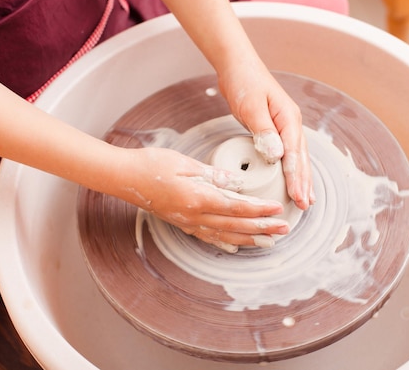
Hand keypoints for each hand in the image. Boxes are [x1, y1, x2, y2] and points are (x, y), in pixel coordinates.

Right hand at [117, 147, 289, 251]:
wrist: (124, 178)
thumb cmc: (151, 164)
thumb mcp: (185, 162)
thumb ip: (213, 174)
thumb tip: (237, 183)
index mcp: (198, 197)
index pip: (236, 207)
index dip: (259, 210)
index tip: (277, 210)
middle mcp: (194, 215)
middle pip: (235, 225)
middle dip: (262, 228)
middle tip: (284, 229)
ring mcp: (188, 222)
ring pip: (224, 235)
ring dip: (249, 239)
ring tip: (269, 241)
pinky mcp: (182, 223)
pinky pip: (207, 237)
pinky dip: (225, 243)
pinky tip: (236, 246)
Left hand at [217, 59, 314, 210]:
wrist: (237, 66)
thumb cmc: (244, 82)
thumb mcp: (251, 106)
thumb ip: (263, 131)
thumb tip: (277, 155)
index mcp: (288, 119)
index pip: (294, 153)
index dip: (296, 177)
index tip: (297, 196)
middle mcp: (291, 124)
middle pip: (301, 158)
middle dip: (304, 183)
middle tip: (305, 205)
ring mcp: (285, 127)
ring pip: (297, 158)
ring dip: (302, 179)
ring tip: (306, 200)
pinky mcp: (275, 130)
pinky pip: (287, 154)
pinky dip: (291, 170)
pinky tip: (292, 181)